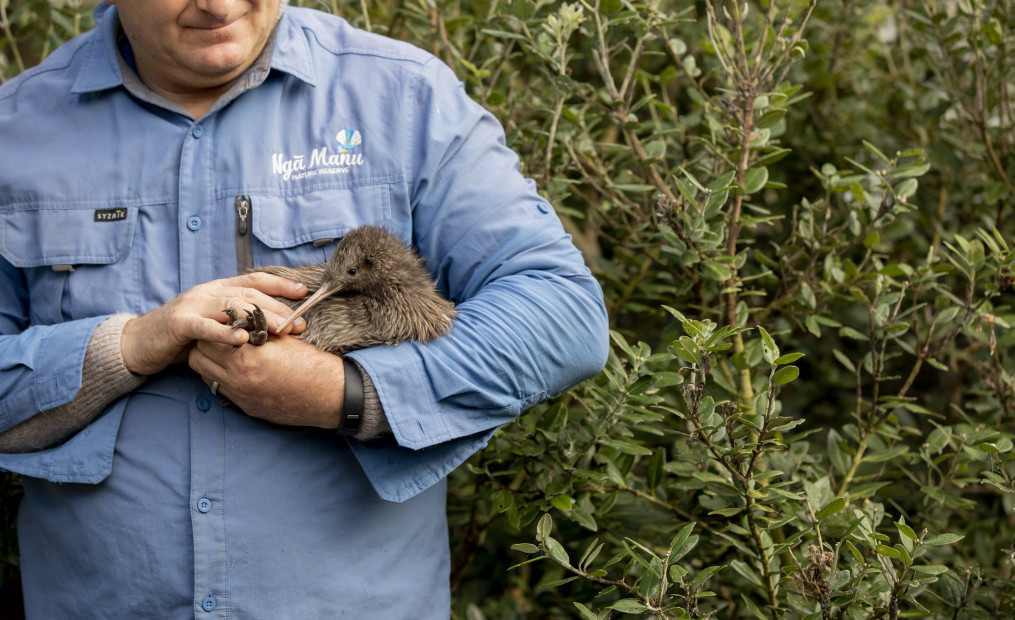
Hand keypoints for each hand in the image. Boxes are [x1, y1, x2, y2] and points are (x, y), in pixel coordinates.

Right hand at [121, 272, 307, 374]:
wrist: (140, 343)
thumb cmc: (182, 335)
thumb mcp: (213, 322)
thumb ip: (237, 318)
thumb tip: (273, 325)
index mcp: (218, 289)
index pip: (253, 281)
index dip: (279, 285)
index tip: (303, 292)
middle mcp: (207, 292)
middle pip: (248, 294)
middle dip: (277, 307)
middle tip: (298, 323)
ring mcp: (192, 304)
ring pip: (231, 305)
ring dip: (259, 317)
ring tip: (280, 330)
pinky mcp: (179, 322)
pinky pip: (205, 326)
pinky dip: (225, 332)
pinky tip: (242, 338)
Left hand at [188, 335, 344, 428]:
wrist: (328, 395)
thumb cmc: (310, 363)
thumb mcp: (283, 339)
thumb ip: (257, 329)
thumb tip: (240, 322)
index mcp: (246, 357)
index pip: (209, 337)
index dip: (213, 327)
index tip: (220, 322)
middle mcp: (237, 378)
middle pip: (199, 357)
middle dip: (205, 344)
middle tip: (218, 336)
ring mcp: (240, 395)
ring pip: (205, 375)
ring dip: (210, 362)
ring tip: (226, 352)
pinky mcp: (246, 407)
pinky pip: (221, 390)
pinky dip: (222, 378)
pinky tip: (237, 370)